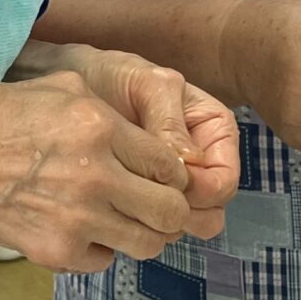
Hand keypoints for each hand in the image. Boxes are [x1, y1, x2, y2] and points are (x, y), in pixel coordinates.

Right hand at [0, 72, 198, 272]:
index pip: (171, 165)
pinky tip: (82, 228)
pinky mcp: (56, 250)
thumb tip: (153, 138)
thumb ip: (111, 111)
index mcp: (99, 126)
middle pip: (171, 211)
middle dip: (170, 209)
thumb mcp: (60, 88)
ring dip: (143, 234)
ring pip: (147, 243)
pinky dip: (100, 248)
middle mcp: (96, 175)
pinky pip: (104, 259)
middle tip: (154, 204)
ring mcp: (77, 218)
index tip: (161, 177)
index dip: (173, 174)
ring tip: (124, 221)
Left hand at [61, 46, 238, 230]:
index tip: (168, 186)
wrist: (76, 83)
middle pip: (211, 209)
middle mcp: (202, 161)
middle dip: (183, 214)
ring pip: (186, 222)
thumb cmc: (115, 76)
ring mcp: (175, 182)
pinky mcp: (146, 195)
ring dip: (162, 223)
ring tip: (128, 205)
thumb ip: (169, 120)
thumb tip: (191, 162)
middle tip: (146, 204)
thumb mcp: (146, 85)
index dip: (202, 192)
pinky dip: (140, 223)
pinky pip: (154, 223)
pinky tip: (116, 209)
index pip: (224, 181)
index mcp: (214, 130)